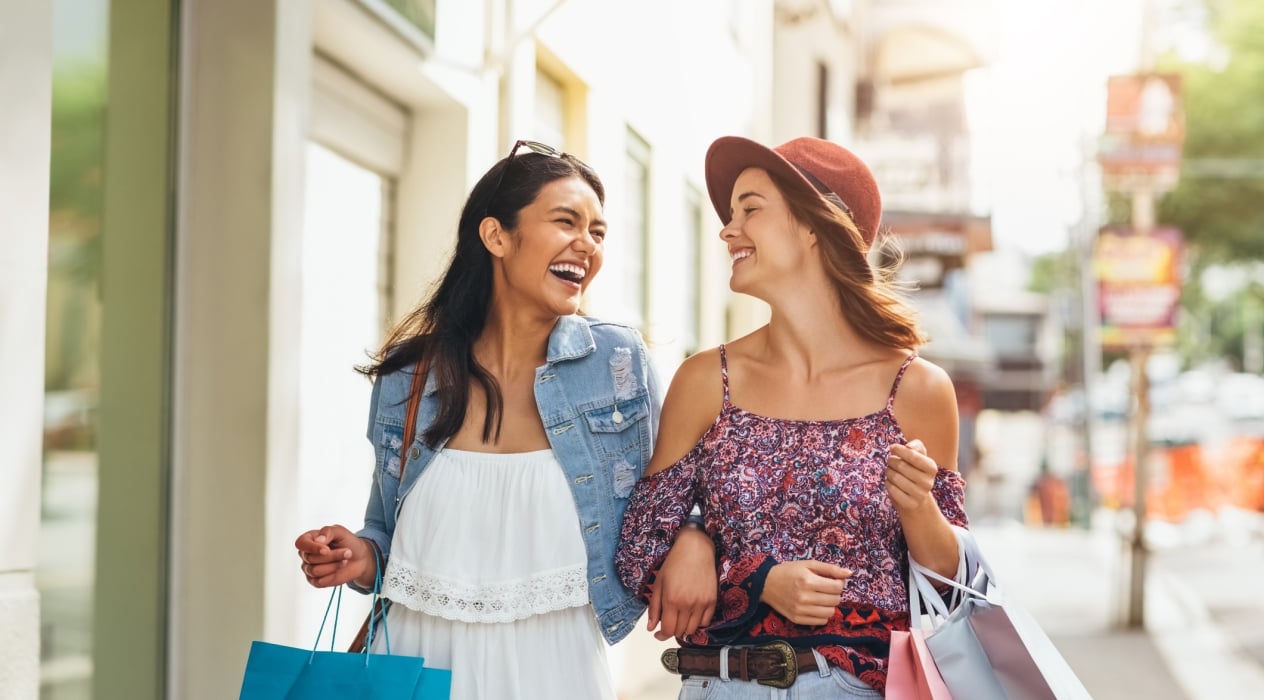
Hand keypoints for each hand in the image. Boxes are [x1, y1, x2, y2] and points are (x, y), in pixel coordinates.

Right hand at [294, 525, 373, 588]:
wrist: (359, 558)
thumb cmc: (348, 542)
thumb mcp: (340, 532)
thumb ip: (328, 532)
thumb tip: (317, 540)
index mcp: (309, 539)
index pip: (301, 543)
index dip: (312, 547)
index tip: (327, 549)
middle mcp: (306, 554)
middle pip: (311, 558)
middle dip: (332, 556)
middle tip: (347, 552)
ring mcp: (309, 569)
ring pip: (315, 571)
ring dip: (334, 565)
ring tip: (345, 560)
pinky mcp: (315, 581)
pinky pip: (319, 581)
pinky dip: (333, 575)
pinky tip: (339, 569)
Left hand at [648, 526, 717, 640]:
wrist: (696, 549)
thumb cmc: (675, 563)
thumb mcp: (658, 584)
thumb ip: (654, 608)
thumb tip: (651, 627)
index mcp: (671, 600)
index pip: (667, 630)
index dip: (661, 635)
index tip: (658, 634)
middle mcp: (687, 604)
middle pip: (679, 631)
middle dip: (671, 631)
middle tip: (668, 623)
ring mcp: (701, 603)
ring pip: (692, 629)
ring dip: (684, 628)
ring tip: (680, 619)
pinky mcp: (712, 601)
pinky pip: (705, 622)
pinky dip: (698, 623)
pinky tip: (692, 614)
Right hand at [760, 560, 850, 625]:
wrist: (766, 584)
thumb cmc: (789, 571)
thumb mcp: (808, 564)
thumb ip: (830, 569)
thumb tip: (850, 573)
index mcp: (808, 581)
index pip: (837, 587)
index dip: (838, 583)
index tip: (832, 580)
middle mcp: (805, 597)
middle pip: (835, 600)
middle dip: (834, 594)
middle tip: (826, 589)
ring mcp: (801, 610)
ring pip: (830, 613)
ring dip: (829, 605)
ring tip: (821, 598)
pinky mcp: (797, 619)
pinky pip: (821, 622)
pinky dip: (822, 615)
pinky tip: (815, 606)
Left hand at [887, 439, 938, 514]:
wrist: (917, 499)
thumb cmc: (915, 471)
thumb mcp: (919, 457)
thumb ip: (916, 446)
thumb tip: (909, 446)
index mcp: (932, 468)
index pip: (914, 456)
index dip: (900, 450)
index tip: (892, 447)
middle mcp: (928, 482)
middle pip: (901, 466)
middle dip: (892, 461)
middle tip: (891, 461)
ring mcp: (919, 495)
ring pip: (894, 477)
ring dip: (888, 472)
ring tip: (891, 472)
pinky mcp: (909, 504)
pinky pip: (891, 489)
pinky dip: (888, 483)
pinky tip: (892, 483)